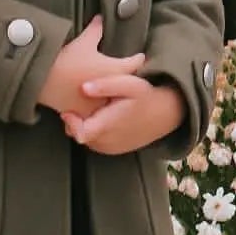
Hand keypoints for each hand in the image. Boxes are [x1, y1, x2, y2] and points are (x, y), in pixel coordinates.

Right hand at [37, 15, 144, 119]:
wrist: (43, 79)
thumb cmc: (66, 58)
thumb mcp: (83, 41)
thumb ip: (96, 29)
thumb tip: (101, 17)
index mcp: (115, 69)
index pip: (135, 64)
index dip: (138, 58)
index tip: (140, 57)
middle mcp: (111, 89)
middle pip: (126, 84)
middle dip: (126, 78)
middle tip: (127, 72)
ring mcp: (98, 103)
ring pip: (111, 99)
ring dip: (112, 93)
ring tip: (110, 87)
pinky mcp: (85, 113)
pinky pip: (95, 109)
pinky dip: (96, 103)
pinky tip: (92, 98)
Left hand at [63, 76, 185, 154]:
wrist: (166, 114)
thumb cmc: (146, 96)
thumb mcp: (129, 84)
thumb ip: (106, 85)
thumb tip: (83, 87)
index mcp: (108, 126)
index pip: (80, 133)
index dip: (71, 123)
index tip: (68, 110)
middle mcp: (108, 142)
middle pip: (78, 135)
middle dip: (76, 122)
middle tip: (78, 106)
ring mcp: (111, 148)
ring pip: (86, 139)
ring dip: (84, 126)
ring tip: (90, 110)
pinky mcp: (114, 150)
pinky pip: (95, 143)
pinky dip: (94, 132)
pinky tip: (100, 118)